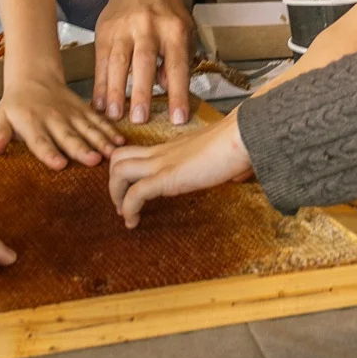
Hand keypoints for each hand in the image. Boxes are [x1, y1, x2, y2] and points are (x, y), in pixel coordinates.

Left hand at [0, 75, 119, 169]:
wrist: (34, 77)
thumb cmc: (16, 105)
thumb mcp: (1, 116)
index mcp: (32, 123)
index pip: (40, 141)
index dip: (49, 153)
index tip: (59, 164)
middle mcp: (54, 119)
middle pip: (69, 136)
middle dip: (81, 148)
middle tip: (94, 160)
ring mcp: (71, 114)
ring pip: (88, 129)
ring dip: (101, 141)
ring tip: (113, 154)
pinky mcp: (84, 111)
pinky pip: (98, 121)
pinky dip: (110, 131)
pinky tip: (121, 142)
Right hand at [94, 0, 194, 124]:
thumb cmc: (167, 14)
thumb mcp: (184, 32)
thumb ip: (179, 60)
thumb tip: (168, 88)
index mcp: (174, 29)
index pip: (178, 66)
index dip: (178, 94)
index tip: (178, 119)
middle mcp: (148, 26)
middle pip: (144, 62)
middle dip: (141, 93)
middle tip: (139, 119)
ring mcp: (124, 27)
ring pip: (118, 62)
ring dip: (115, 91)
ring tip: (114, 115)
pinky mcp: (104, 30)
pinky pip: (101, 60)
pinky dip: (100, 83)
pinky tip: (100, 102)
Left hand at [108, 113, 252, 227]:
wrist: (243, 135)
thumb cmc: (240, 143)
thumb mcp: (227, 156)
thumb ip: (226, 165)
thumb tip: (240, 176)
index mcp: (172, 147)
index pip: (136, 152)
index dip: (126, 172)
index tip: (132, 194)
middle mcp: (162, 152)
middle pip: (118, 157)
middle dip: (113, 182)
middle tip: (122, 205)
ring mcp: (162, 163)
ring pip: (119, 171)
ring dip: (116, 196)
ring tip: (125, 216)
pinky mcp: (167, 177)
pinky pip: (136, 193)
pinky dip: (128, 209)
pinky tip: (133, 222)